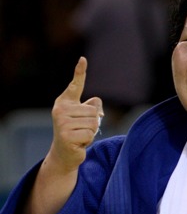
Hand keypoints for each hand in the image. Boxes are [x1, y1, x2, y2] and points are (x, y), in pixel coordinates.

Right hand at [49, 56, 102, 172]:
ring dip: (91, 132)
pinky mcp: (66, 135)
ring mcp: (62, 122)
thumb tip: (97, 107)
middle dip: (93, 123)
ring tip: (80, 136)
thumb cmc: (76, 132)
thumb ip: (93, 107)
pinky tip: (78, 143)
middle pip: (94, 111)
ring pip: (93, 123)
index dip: (80, 72)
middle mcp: (60, 110)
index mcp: (65, 102)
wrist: (64, 154)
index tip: (83, 59)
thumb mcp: (85, 118)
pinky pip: (90, 134)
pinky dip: (88, 140)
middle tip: (81, 130)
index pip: (75, 85)